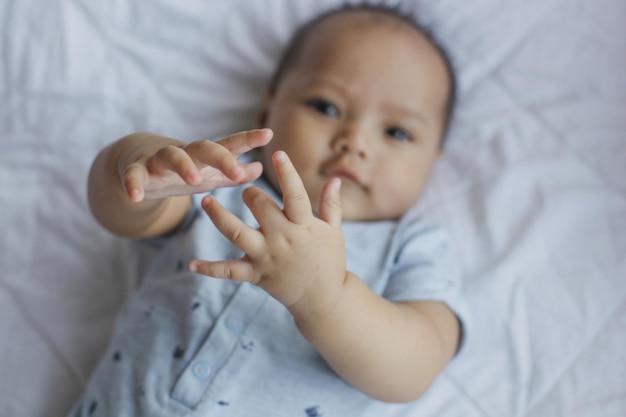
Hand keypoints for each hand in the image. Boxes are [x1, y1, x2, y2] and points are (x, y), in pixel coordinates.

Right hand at [120, 129, 272, 200]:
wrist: (139, 165)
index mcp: (206, 156)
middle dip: (220, 158)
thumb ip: (234, 174)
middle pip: (204, 148)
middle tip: (235, 171)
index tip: (268, 134)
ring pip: (171, 156)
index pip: (230, 144)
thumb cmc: (183, 171)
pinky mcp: (137, 170)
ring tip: (194, 180)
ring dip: (183, 166)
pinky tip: (135, 197)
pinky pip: (134, 175)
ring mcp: (159, 159)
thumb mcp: (210, 175)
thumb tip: (260, 168)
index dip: (248, 139)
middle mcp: (185, 153)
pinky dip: (133, 184)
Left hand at [190, 151, 346, 317]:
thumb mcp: (334, 232)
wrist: (323, 300)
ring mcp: (266, 257)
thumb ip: (331, 205)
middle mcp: (283, 240)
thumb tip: (335, 180)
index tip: (278, 154)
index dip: (287, 174)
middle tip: (245, 188)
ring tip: (206, 201)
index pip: (295, 195)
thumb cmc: (329, 261)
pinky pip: (229, 272)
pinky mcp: (255, 275)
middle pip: (260, 209)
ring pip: (237, 234)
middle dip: (251, 193)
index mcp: (303, 226)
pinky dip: (209, 269)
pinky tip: (192, 264)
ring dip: (219, 217)